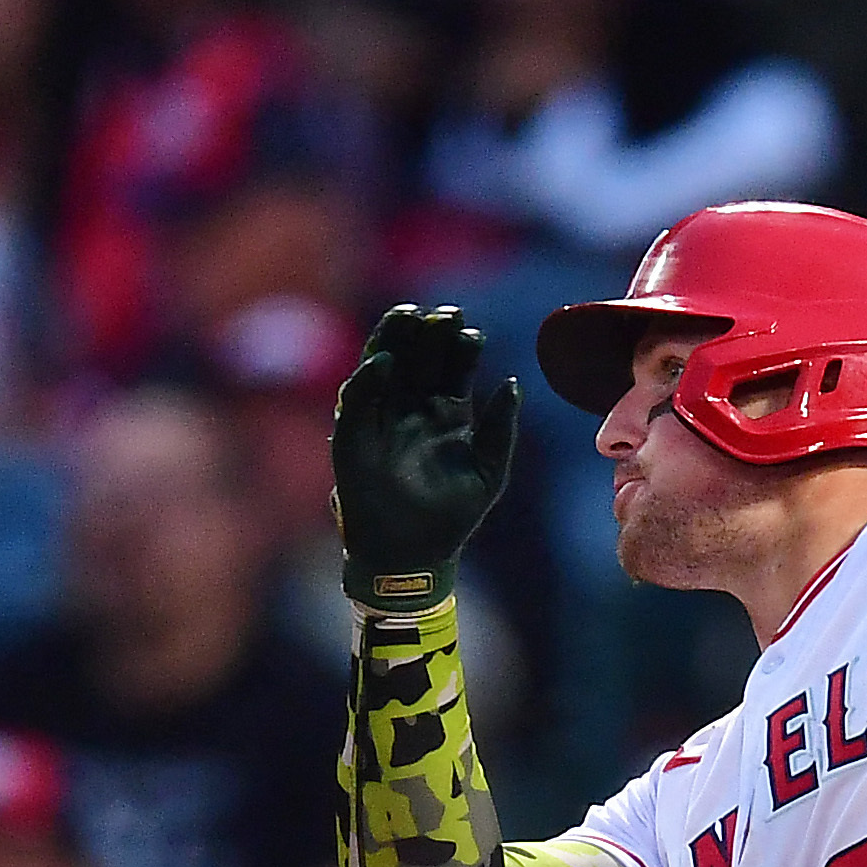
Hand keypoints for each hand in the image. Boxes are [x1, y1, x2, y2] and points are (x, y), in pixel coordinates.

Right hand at [330, 303, 520, 613]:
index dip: (458, 347)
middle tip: (441, 313)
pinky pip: (357, 401)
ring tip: (408, 317)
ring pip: (384, 367)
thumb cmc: (453, 516)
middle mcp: (411, 410)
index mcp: (446, 415)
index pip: (450, 368)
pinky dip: (367, 380)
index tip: (471, 330)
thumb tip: (513, 383)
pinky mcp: (353, 437)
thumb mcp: (489, 471)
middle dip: (426, 334)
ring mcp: (380, 420)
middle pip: (417, 358)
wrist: (416, 554)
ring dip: (393, 341)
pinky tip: (386, 363)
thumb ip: (500, 428)